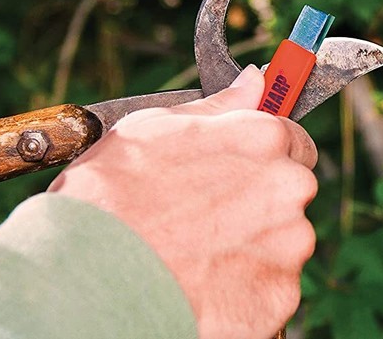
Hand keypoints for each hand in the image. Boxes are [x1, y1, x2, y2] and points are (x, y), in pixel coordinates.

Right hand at [48, 65, 317, 338]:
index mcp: (264, 140)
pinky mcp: (278, 301)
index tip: (237, 173)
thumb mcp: (154, 129)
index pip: (293, 141)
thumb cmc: (112, 197)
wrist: (90, 279)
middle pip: (289, 195)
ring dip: (250, 250)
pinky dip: (243, 292)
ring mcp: (288, 249)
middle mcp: (289, 191)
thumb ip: (218, 107)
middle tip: (203, 219)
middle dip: (258, 204)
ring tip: (194, 257)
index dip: (263, 158)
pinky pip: (269, 291)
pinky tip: (201, 288)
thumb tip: (254, 82)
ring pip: (281, 246)